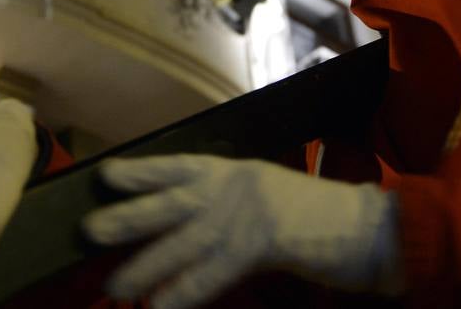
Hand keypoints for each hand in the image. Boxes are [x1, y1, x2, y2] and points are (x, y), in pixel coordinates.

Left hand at [82, 154, 401, 308]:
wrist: (371, 227)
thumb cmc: (320, 219)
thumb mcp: (269, 197)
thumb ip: (231, 206)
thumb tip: (187, 226)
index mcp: (238, 171)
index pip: (180, 166)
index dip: (142, 172)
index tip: (105, 176)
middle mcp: (237, 186)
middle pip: (171, 201)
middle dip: (129, 217)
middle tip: (89, 231)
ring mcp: (250, 213)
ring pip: (184, 241)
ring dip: (147, 266)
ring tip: (116, 286)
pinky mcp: (264, 244)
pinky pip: (213, 274)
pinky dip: (184, 293)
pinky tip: (161, 307)